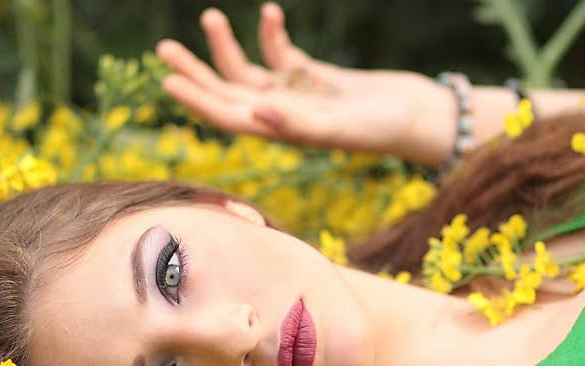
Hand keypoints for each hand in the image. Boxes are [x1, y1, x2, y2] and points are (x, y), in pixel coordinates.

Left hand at [155, 2, 454, 165]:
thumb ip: (300, 122)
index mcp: (282, 132)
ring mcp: (296, 94)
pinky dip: (273, 35)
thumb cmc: (386, 129)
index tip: (168, 80)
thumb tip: (256, 110)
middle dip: (196, 71)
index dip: (198, 100)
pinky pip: (281, 54)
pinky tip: (272, 13)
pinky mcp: (313, 76)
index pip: (229, 117)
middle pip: (227, 94)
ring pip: (248, 71)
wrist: (421, 116)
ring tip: (210, 16)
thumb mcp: (343, 125)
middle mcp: (282, 115)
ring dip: (227, 47)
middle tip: (163, 48)